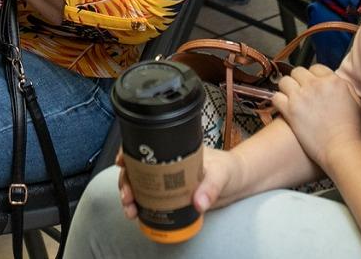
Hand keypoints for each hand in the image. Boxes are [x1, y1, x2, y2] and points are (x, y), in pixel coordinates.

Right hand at [113, 147, 239, 219]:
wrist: (240, 183)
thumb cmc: (230, 169)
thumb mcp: (221, 175)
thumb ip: (210, 188)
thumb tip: (198, 202)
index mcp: (175, 150)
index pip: (146, 147)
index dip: (129, 152)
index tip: (121, 162)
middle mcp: (167, 164)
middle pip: (137, 168)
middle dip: (126, 181)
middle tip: (127, 196)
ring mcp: (168, 180)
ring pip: (140, 185)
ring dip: (130, 196)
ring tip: (130, 210)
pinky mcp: (172, 196)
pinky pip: (151, 199)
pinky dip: (141, 205)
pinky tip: (138, 213)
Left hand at [270, 65, 360, 171]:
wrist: (342, 148)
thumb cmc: (352, 130)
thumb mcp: (357, 101)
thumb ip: (345, 87)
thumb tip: (336, 81)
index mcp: (333, 80)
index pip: (316, 68)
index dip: (313, 77)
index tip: (313, 86)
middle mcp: (316, 84)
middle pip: (298, 71)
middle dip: (299, 81)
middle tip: (301, 92)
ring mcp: (301, 96)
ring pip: (284, 81)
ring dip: (286, 89)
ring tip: (291, 99)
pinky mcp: (290, 110)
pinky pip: (276, 97)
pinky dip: (278, 102)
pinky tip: (283, 108)